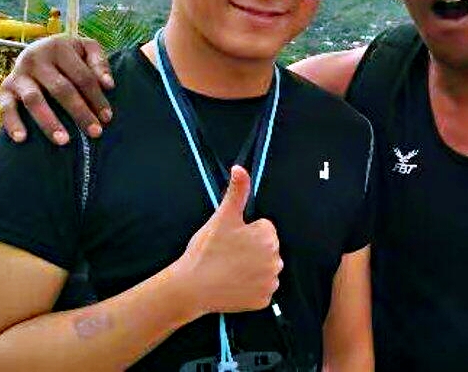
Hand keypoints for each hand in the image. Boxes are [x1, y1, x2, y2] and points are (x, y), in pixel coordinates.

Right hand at [0, 34, 113, 144]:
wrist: (38, 50)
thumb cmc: (70, 56)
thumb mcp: (86, 49)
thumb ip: (99, 62)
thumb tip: (108, 85)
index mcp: (58, 46)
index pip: (82, 76)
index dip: (96, 98)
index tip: (107, 118)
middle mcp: (35, 58)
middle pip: (61, 89)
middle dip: (80, 113)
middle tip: (95, 133)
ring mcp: (18, 73)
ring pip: (34, 100)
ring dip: (49, 122)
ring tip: (64, 141)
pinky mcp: (4, 88)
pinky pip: (5, 107)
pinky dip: (12, 123)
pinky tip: (21, 139)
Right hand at [173, 166, 282, 315]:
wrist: (191, 287)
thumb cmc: (206, 250)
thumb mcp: (222, 216)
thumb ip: (237, 191)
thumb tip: (241, 168)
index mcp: (269, 237)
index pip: (263, 229)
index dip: (245, 233)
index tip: (230, 240)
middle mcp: (276, 260)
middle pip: (266, 249)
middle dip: (250, 250)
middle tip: (227, 255)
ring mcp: (271, 282)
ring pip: (264, 269)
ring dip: (251, 269)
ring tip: (228, 270)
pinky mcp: (264, 300)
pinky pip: (261, 289)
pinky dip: (249, 288)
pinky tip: (233, 285)